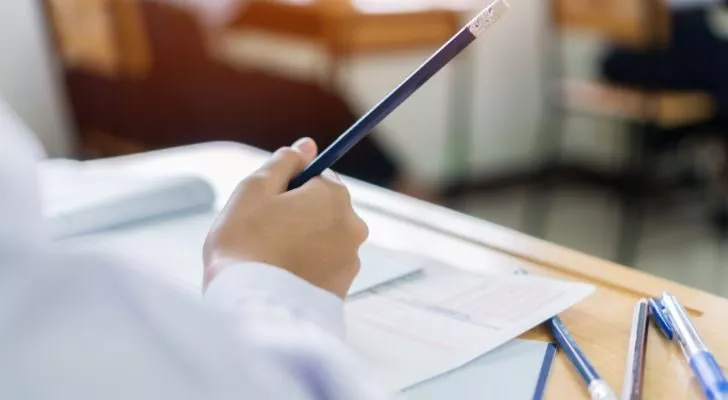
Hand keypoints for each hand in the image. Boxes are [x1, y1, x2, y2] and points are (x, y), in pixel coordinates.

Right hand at [203, 138, 368, 298]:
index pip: (317, 177)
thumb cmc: (244, 244)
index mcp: (334, 196)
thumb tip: (307, 145)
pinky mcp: (344, 290)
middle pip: (324, 209)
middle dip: (298, 215)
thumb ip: (283, 163)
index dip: (288, 187)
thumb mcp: (253, 190)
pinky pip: (324, 269)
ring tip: (271, 260)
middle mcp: (353, 226)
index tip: (268, 204)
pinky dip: (308, 269)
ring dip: (304, 243)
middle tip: (264, 234)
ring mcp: (351, 261)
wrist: (251, 308)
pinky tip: (283, 279)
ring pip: (324, 240)